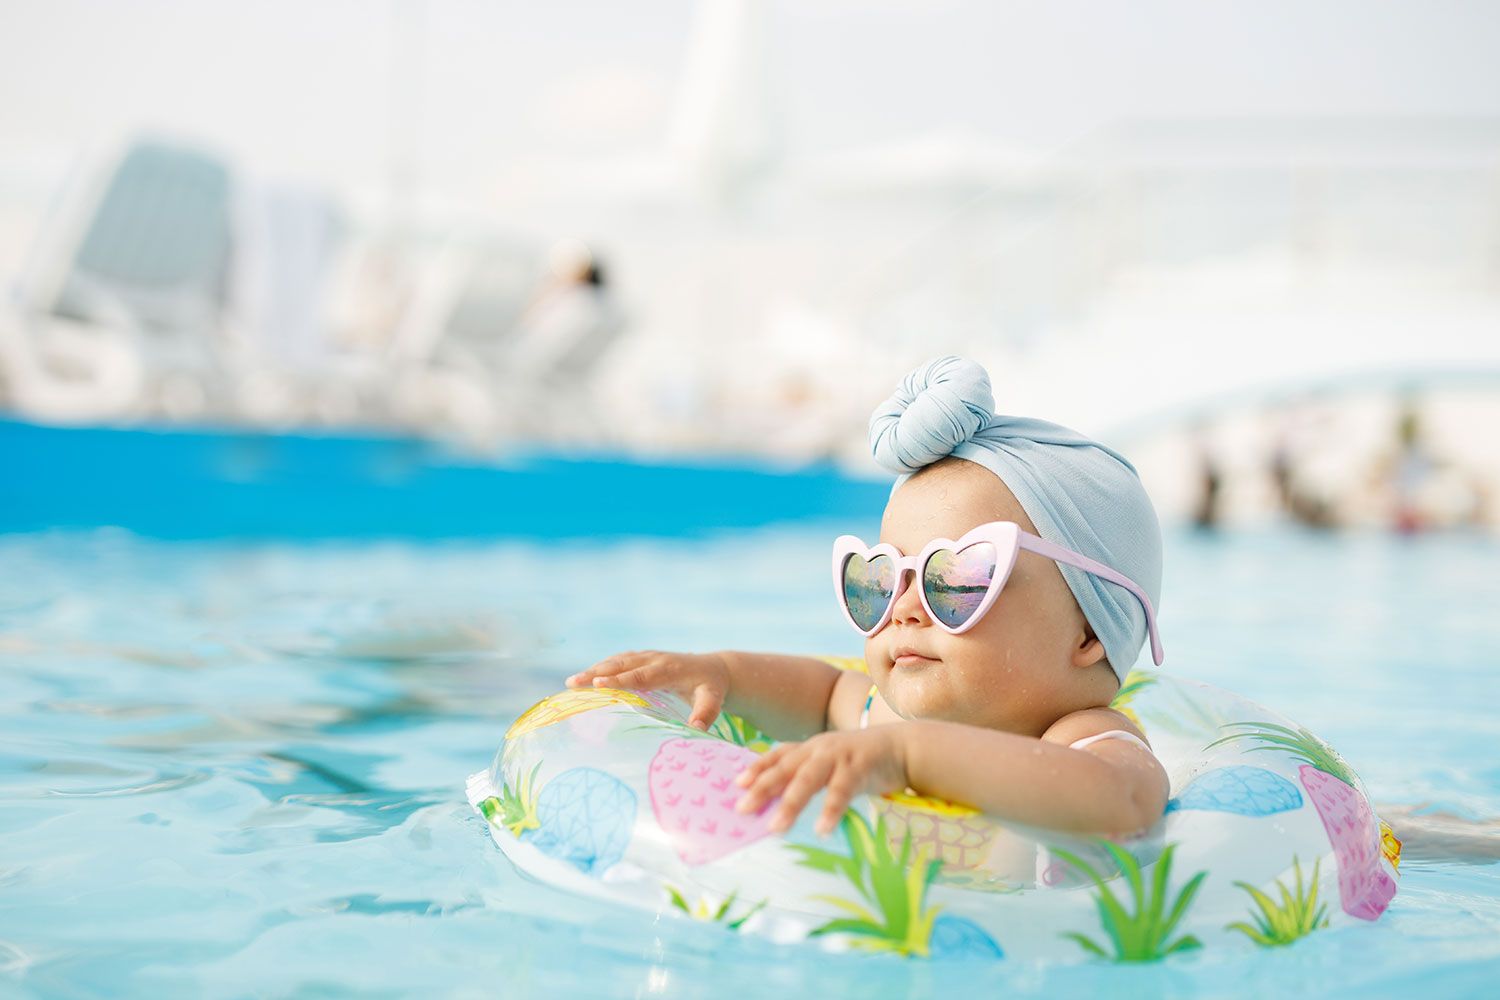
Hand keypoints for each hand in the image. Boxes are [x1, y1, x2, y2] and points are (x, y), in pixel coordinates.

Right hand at [565, 650, 729, 730]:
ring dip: (594, 669)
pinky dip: (602, 667)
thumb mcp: (714, 700)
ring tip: (571, 682)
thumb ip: (706, 714)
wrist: (715, 667)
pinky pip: (619, 661)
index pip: (640, 676)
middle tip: (573, 683)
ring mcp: (648, 656)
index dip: (619, 680)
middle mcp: (655, 659)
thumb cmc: (712, 688)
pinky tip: (585, 678)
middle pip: (622, 665)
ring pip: (617, 661)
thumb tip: (696, 729)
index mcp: (669, 670)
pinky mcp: (643, 658)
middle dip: (597, 673)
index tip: (597, 684)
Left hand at [733, 727, 908, 836]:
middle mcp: (821, 748)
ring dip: (790, 803)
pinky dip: (831, 810)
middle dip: (763, 787)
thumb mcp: (831, 763)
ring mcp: (839, 756)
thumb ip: (809, 775)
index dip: (758, 767)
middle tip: (743, 808)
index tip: (738, 784)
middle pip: (786, 768)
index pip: (779, 754)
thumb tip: (780, 800)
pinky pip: (842, 791)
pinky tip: (821, 829)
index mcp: (812, 746)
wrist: (903, 747)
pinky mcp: (860, 767)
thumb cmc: (862, 761)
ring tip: (775, 827)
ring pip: (809, 779)